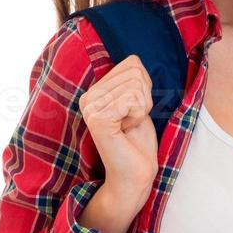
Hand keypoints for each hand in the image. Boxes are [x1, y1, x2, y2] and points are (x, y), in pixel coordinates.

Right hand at [77, 53, 159, 203]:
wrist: (135, 174)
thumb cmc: (139, 141)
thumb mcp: (137, 102)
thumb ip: (132, 80)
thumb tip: (134, 59)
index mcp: (94, 90)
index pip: (132, 63)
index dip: (145, 87)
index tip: (133, 111)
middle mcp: (87, 96)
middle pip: (135, 72)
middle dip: (145, 97)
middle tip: (132, 121)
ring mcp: (90, 107)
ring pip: (136, 85)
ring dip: (142, 108)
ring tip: (129, 126)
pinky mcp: (97, 118)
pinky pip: (132, 99)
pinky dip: (139, 115)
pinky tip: (126, 130)